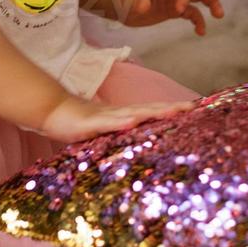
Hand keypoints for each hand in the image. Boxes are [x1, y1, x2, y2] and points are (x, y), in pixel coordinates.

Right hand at [37, 94, 195, 142]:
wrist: (52, 111)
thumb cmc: (79, 123)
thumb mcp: (105, 131)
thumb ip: (121, 133)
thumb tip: (140, 140)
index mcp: (124, 116)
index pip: (153, 111)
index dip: (172, 109)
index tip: (195, 108)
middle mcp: (119, 113)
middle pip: (150, 109)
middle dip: (172, 108)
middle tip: (194, 106)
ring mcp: (106, 116)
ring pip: (134, 113)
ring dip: (154, 112)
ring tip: (174, 111)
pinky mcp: (91, 123)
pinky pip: (108, 122)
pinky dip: (121, 121)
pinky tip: (134, 121)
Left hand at [112, 0, 223, 32]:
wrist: (118, 2)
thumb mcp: (124, 1)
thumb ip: (135, 2)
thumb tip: (145, 6)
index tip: (179, 11)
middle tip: (215, 0)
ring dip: (210, 2)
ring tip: (219, 15)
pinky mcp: (174, 10)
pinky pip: (192, 12)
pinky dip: (199, 21)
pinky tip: (200, 33)